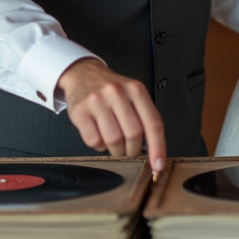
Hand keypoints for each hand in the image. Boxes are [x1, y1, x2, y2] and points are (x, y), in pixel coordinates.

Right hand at [58, 59, 166, 173]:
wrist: (84, 73)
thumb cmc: (111, 90)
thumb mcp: (133, 95)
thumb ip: (144, 118)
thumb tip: (154, 152)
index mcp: (136, 90)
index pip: (153, 123)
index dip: (158, 147)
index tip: (158, 165)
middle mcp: (117, 92)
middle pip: (133, 135)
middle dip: (132, 149)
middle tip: (129, 148)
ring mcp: (97, 101)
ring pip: (114, 141)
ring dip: (116, 150)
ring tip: (114, 142)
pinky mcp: (80, 111)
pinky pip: (94, 141)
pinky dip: (99, 146)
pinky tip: (99, 135)